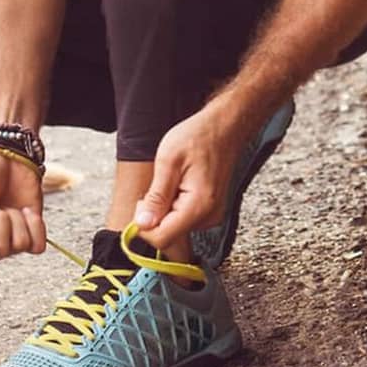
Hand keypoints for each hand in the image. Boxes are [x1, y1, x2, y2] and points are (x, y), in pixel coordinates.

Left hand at [134, 99, 252, 248]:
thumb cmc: (198, 137)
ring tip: (171, 182)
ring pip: (174, 227)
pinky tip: (179, 185)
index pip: (162, 238)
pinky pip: (184, 219)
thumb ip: (156, 197)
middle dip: (154, 215)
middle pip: (168, 234)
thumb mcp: (168, 161)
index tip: (142, 201)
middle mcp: (208, 217)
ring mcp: (211, 216)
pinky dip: (175, 206)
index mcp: (198, 206)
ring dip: (165, 209)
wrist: (224, 127)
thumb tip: (142, 225)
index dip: (144, 225)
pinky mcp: (210, 212)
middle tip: (157, 186)